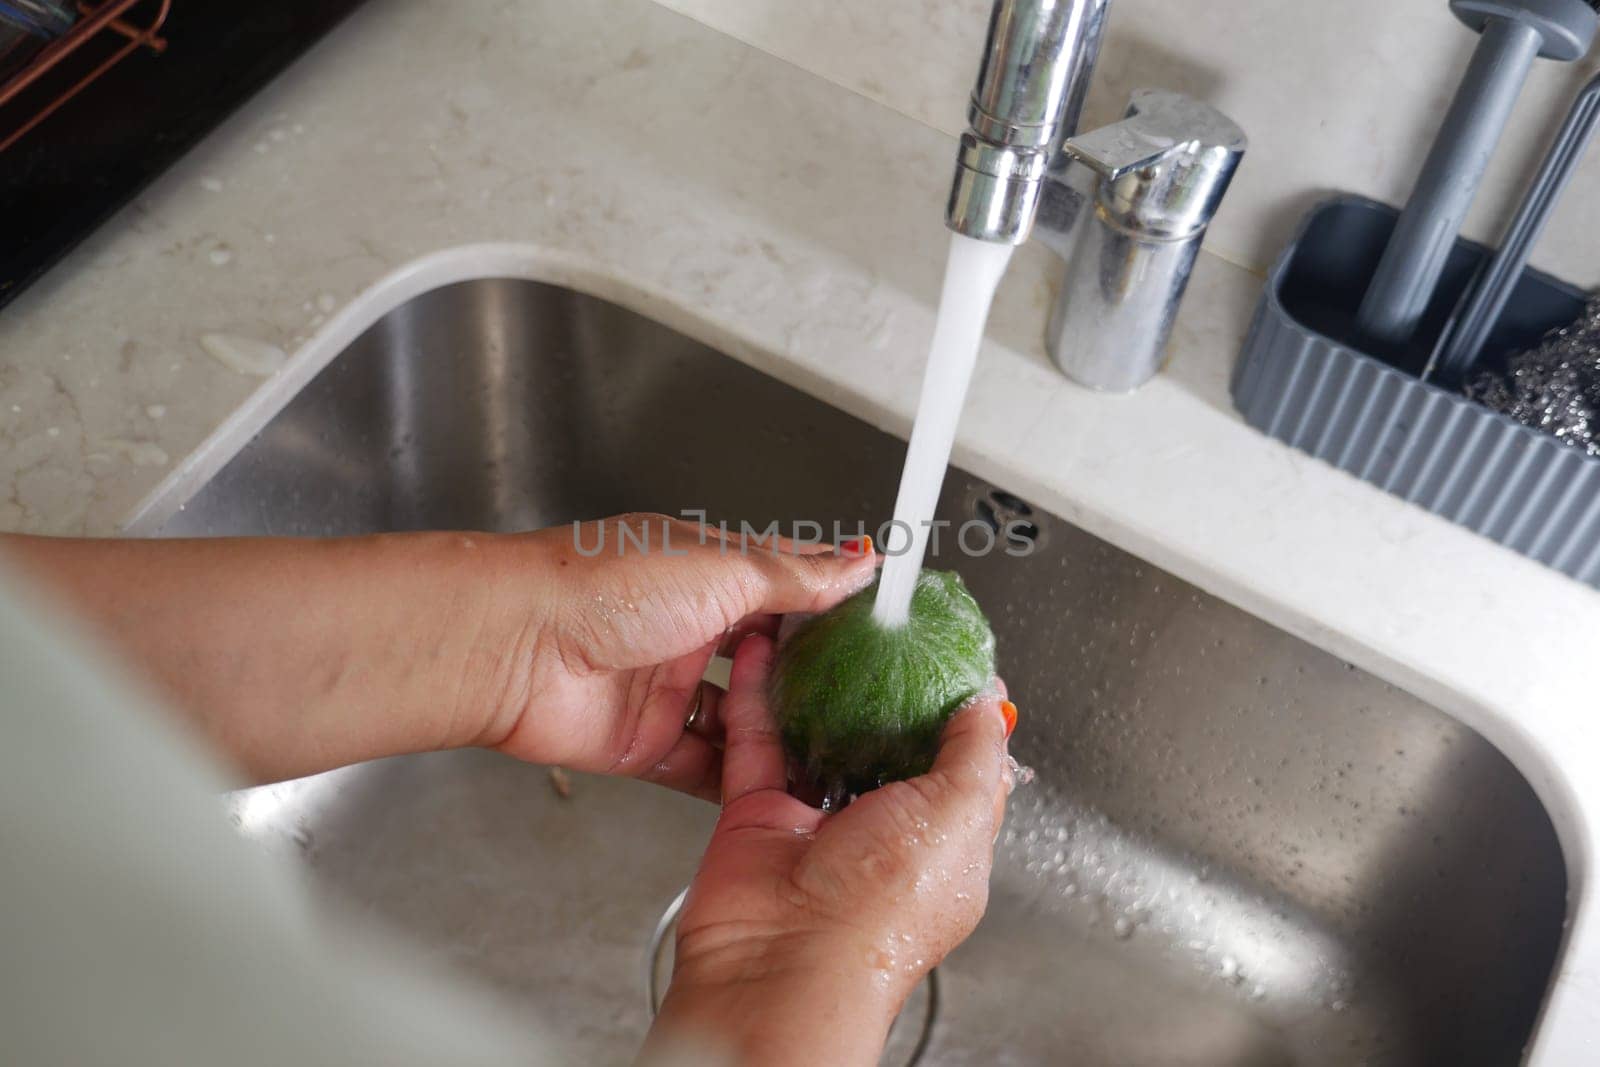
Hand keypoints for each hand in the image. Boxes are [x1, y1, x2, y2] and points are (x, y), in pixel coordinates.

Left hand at [479, 514, 877, 798]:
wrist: (516, 646)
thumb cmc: (602, 585)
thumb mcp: (721, 568)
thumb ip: (794, 576)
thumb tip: (858, 564)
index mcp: (705, 572)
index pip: (785, 586)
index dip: (832, 604)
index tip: (884, 625)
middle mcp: (687, 627)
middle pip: (766, 659)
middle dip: (812, 678)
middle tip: (870, 698)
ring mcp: (666, 687)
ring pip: (740, 718)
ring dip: (779, 733)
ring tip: (836, 751)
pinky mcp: (644, 741)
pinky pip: (701, 767)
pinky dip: (736, 778)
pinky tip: (780, 789)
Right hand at [644, 634, 1014, 1065]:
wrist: (783, 968)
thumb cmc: (876, 917)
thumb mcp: (957, 816)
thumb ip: (975, 754)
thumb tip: (989, 704)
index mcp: (943, 846)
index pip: (960, 765)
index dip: (958, 710)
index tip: (951, 656)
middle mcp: (880, 835)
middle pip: (884, 741)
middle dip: (882, 688)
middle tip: (881, 629)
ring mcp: (817, 824)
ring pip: (818, 733)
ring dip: (818, 683)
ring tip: (824, 628)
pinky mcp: (759, 813)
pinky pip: (757, 741)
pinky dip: (759, 694)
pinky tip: (764, 652)